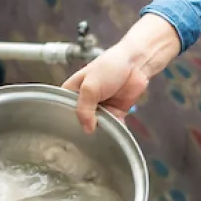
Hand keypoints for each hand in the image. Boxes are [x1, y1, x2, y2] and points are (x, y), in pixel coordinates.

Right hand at [64, 15, 180, 132]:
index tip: (71, 132)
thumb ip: (84, 108)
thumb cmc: (109, 67)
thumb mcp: (90, 86)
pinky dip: (114, 131)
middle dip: (85, 128)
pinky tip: (113, 135)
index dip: (67, 121)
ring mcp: (100, 109)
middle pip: (80, 122)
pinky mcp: (115, 113)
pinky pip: (112, 127)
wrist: (136, 63)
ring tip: (101, 136)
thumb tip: (87, 129)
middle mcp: (84, 102)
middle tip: (88, 136)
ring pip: (96, 126)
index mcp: (72, 92)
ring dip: (100, 131)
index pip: (64, 111)